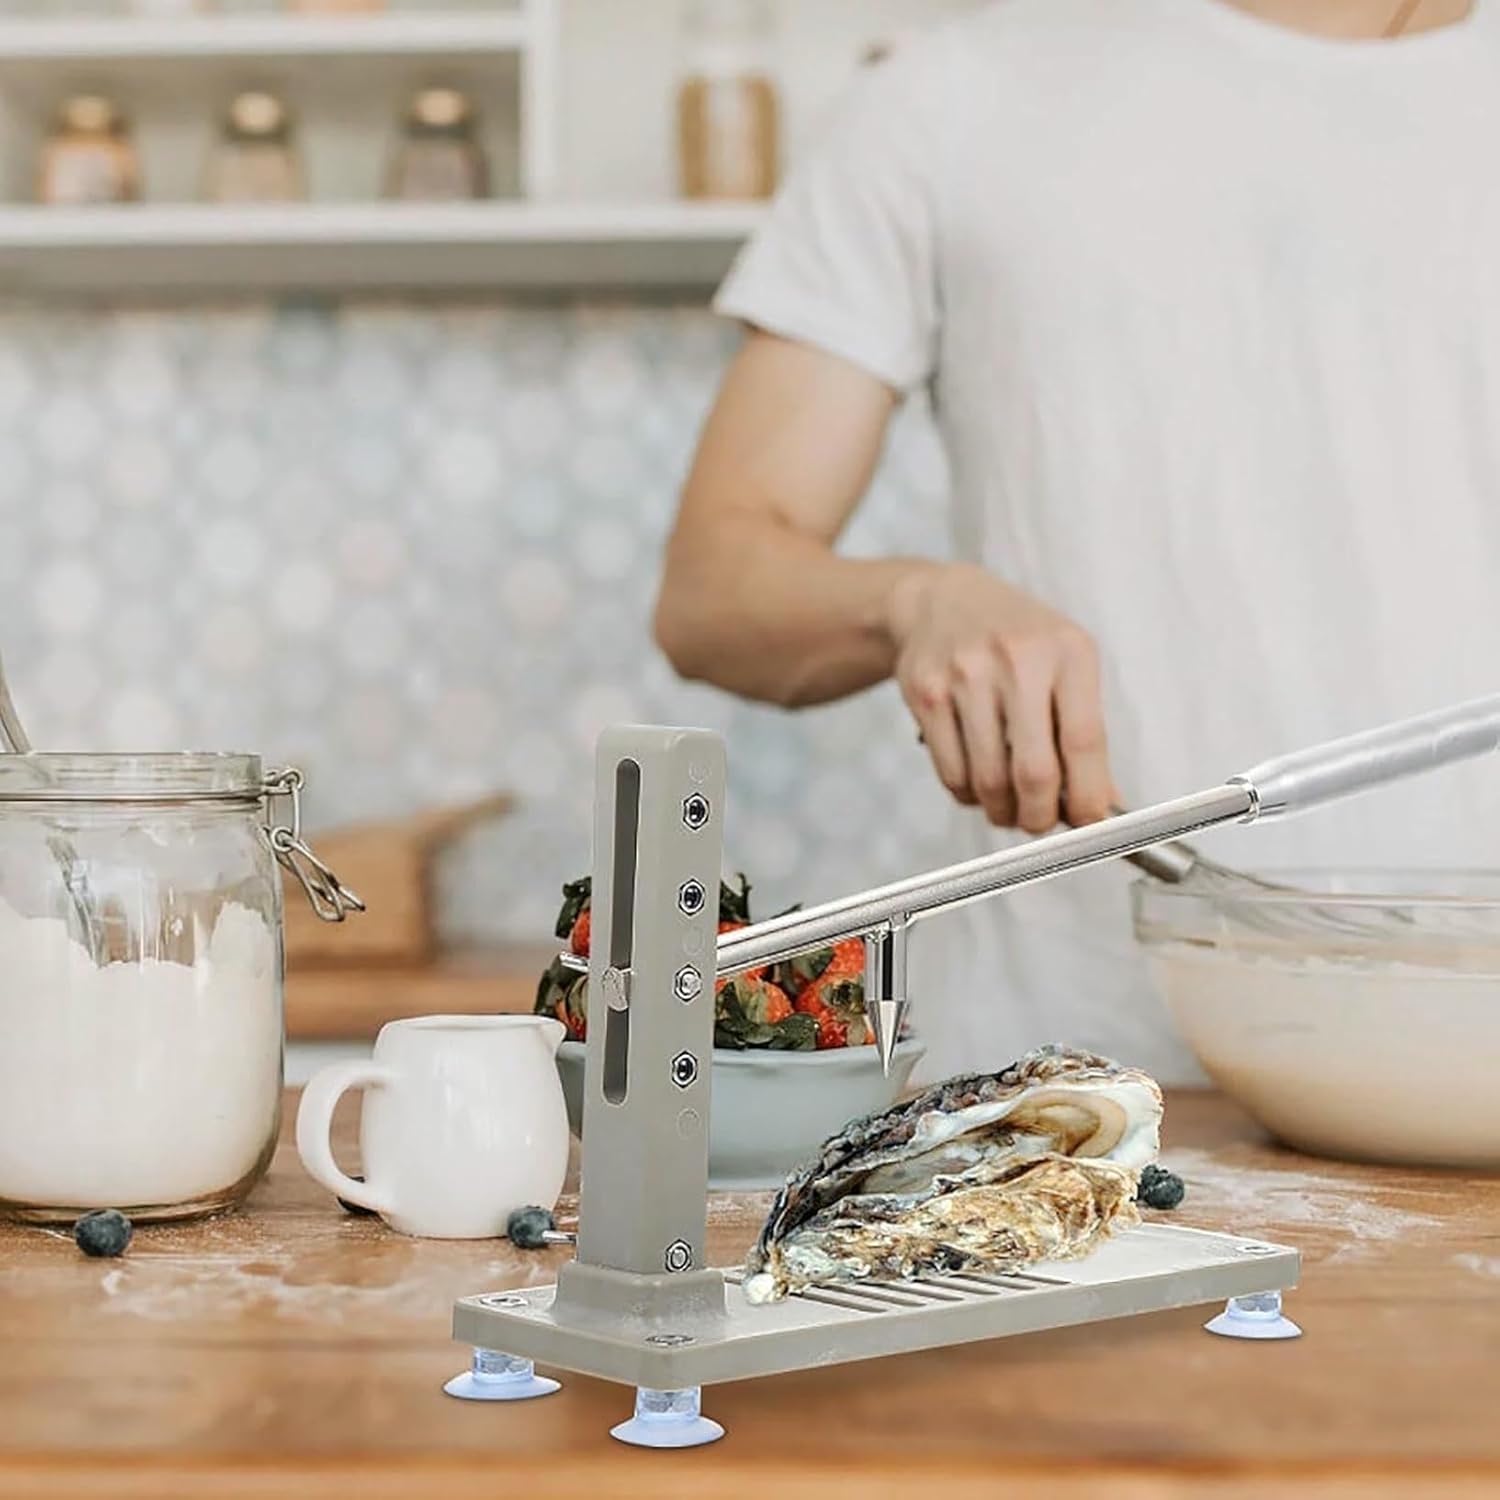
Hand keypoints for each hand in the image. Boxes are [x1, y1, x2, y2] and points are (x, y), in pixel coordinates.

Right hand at [886, 563, 1114, 832]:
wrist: (943, 601)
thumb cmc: (1015, 640)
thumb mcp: (1064, 665)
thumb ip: (1083, 730)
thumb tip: (1102, 804)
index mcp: (1067, 651)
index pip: (1085, 740)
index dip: (1089, 795)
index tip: (1090, 821)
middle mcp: (1017, 659)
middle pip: (1034, 771)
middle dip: (1040, 816)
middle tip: (1040, 822)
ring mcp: (966, 675)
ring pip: (988, 780)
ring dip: (1002, 810)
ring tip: (1007, 805)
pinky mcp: (926, 694)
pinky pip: (951, 773)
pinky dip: (968, 794)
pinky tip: (977, 782)